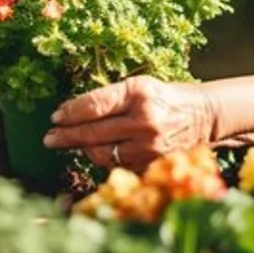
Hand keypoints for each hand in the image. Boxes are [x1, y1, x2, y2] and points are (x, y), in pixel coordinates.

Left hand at [41, 76, 216, 172]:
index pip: (94, 106)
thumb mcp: (141, 86)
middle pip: (93, 133)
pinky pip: (118, 166)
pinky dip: (105, 159)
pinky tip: (99, 152)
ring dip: (83, 150)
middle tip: (49, 138)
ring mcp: (149, 147)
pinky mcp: (152, 165)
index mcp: (139, 94)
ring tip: (73, 144)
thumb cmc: (166, 98)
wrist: (204, 117)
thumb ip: (110, 97)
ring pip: (102, 154)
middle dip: (66, 136)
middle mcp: (144, 121)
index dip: (70, 113)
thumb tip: (72, 112)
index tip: (55, 117)